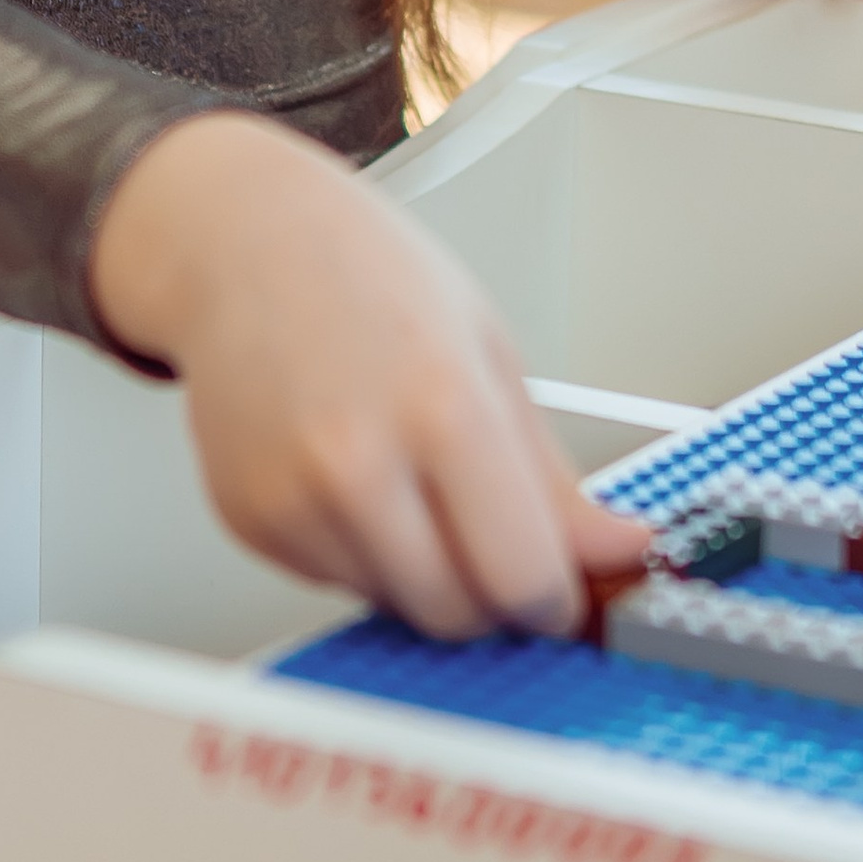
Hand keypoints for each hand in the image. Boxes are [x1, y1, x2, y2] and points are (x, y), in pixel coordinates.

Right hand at [90, 112, 648, 640]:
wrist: (243, 246)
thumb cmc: (369, 278)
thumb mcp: (491, 356)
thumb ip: (552, 478)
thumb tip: (619, 550)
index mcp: (444, 410)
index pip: (524, 580)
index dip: (556, 600)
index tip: (562, 591)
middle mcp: (360, 465)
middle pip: (460, 614)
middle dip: (492, 596)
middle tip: (490, 533)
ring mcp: (294, 500)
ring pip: (398, 609)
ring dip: (424, 576)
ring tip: (409, 481)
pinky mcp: (249, 521)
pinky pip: (334, 585)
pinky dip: (361, 556)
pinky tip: (353, 479)